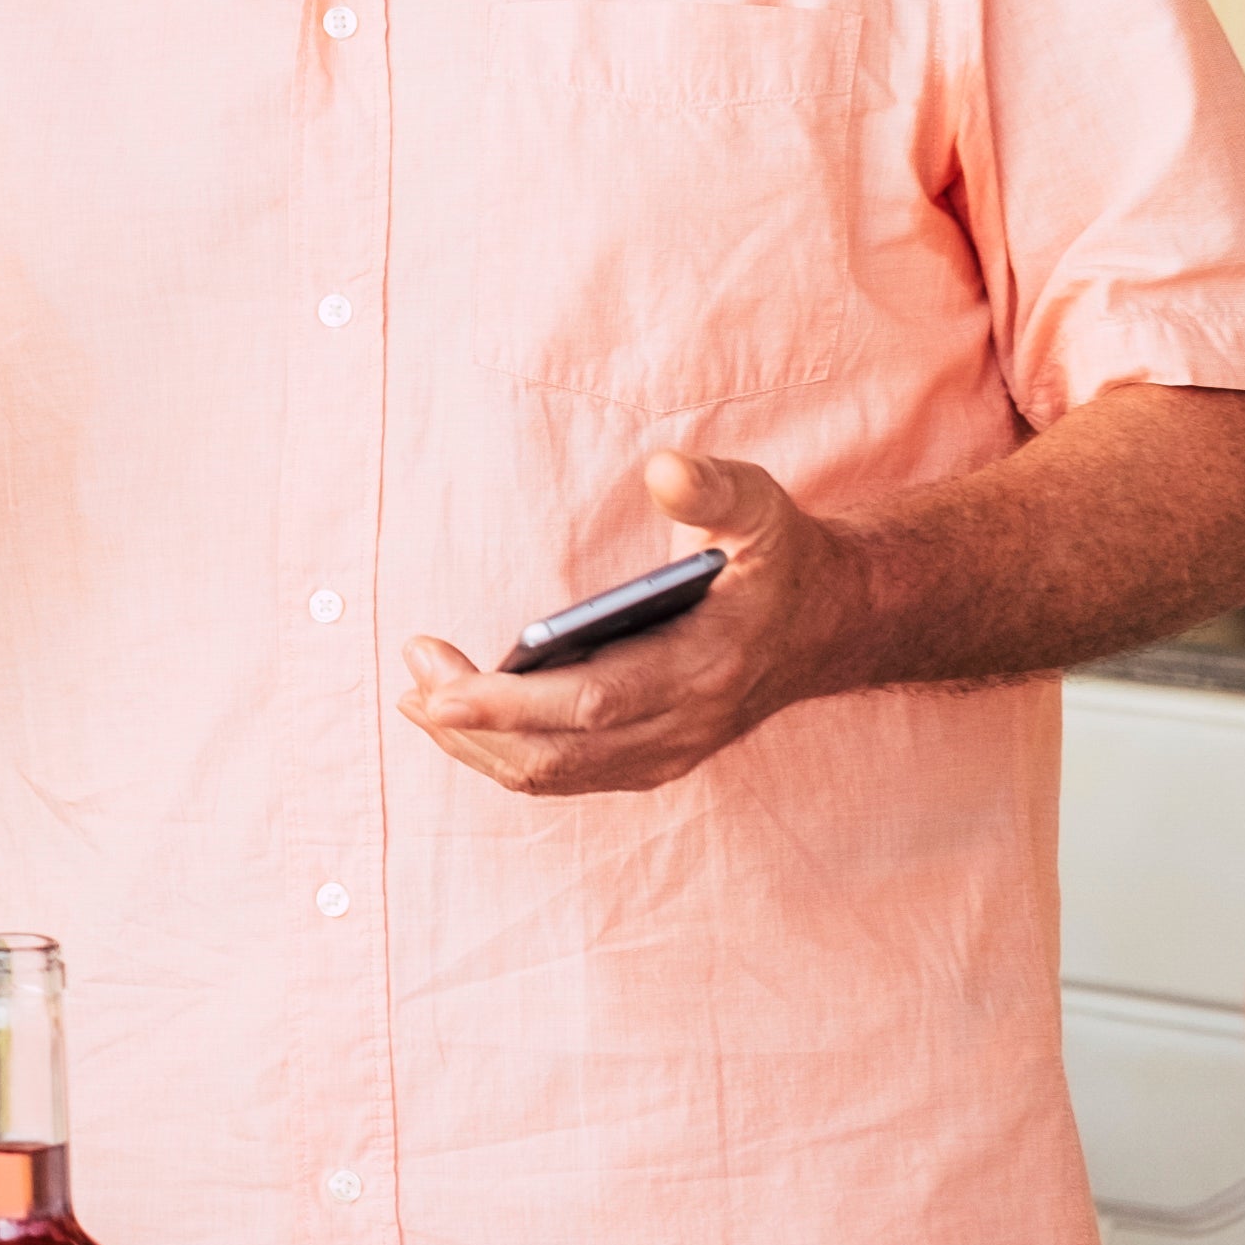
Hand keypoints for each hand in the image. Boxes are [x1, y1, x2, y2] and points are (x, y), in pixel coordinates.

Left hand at [399, 449, 868, 794]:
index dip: (506, 704)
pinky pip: (565, 775)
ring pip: (552, 773)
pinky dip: (504, 752)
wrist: (831, 623)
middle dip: (469, 720)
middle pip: (554, 751)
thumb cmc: (779, 558)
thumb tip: (663, 469)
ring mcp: (669, 752)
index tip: (433, 687)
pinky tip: (461, 717)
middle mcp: (684, 726)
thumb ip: (711, 489)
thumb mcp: (760, 508)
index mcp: (703, 668)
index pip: (590, 705)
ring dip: (475, 741)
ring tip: (420, 691)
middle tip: (413, 670)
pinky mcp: (654, 760)